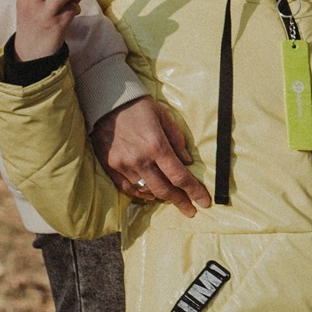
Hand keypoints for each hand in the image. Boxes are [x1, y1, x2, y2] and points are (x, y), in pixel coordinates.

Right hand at [90, 95, 211, 217]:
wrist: (106, 102)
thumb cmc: (139, 107)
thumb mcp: (164, 117)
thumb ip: (177, 140)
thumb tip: (187, 162)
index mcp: (156, 145)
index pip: (179, 176)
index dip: (194, 192)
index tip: (204, 202)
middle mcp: (140, 159)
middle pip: (164, 190)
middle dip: (180, 202)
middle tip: (190, 209)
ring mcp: (123, 165)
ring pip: (146, 191)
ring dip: (161, 196)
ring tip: (171, 197)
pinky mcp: (110, 167)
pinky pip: (128, 188)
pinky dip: (141, 193)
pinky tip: (150, 192)